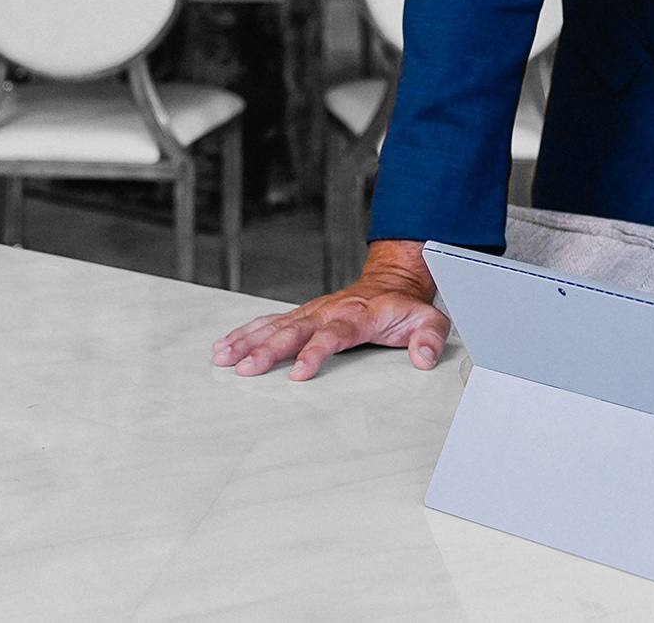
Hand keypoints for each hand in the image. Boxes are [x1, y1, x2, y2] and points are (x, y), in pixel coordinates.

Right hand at [210, 240, 448, 380]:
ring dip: (248, 341)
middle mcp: (328, 311)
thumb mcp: (428, 320)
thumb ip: (429, 338)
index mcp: (357, 316)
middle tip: (246, 369)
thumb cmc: (405, 307)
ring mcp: (311, 312)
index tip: (298, 372)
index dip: (314, 352)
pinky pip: (269, 322)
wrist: (391, 282)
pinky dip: (246, 333)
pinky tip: (225, 346)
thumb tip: (424, 358)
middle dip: (268, 350)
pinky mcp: (301, 315)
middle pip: (293, 331)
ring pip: (275, 326)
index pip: (332, 335)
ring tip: (224, 357)